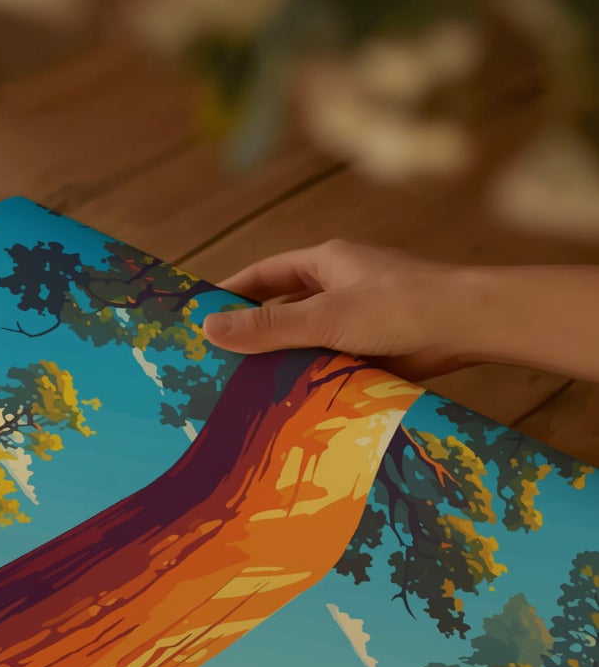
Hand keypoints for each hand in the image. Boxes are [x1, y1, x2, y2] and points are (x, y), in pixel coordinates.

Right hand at [202, 239, 475, 377]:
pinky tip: (286, 403)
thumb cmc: (399, 306)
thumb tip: (208, 328)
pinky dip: (308, 380)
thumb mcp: (324, 316)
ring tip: (241, 391)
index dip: (230, 294)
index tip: (198, 318)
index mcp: (326, 263)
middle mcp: (338, 287)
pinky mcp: (370, 349)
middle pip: (281, 309)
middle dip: (251, 334)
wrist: (467, 327)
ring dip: (280, 362)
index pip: (263, 275)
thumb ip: (268, 325)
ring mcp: (355, 319)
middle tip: (213, 363)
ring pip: (303, 340)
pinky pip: (327, 363)